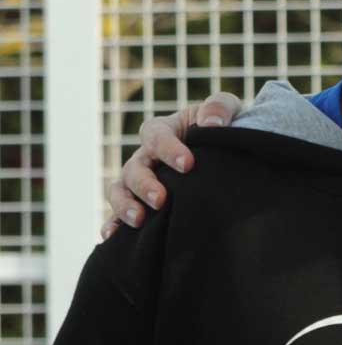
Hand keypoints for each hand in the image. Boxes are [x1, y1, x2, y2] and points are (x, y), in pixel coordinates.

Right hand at [103, 92, 242, 235]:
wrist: (226, 152)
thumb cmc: (224, 127)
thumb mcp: (227, 109)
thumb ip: (219, 107)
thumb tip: (210, 124)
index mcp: (163, 130)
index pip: (156, 136)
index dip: (168, 149)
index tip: (188, 164)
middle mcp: (145, 155)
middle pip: (134, 168)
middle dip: (145, 184)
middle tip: (161, 199)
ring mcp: (139, 180)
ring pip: (120, 190)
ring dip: (124, 205)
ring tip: (139, 220)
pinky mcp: (140, 201)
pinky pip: (117, 213)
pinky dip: (112, 224)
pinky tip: (111, 237)